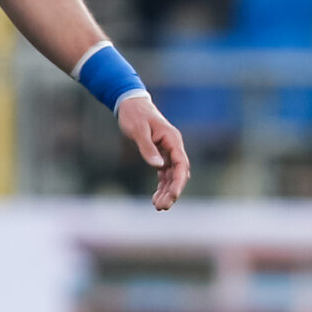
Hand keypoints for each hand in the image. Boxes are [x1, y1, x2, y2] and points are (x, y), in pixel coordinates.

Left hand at [116, 90, 189, 211]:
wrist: (130, 104)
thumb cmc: (134, 115)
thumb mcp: (138, 130)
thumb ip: (147, 148)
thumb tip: (158, 166)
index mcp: (172, 139)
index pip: (181, 164)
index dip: (178, 182)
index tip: (173, 196)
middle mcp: (173, 147)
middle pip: (178, 173)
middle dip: (172, 191)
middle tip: (162, 207)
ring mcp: (168, 151)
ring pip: (171, 176)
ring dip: (167, 192)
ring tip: (158, 207)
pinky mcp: (160, 155)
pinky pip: (164, 174)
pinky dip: (161, 186)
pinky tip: (155, 198)